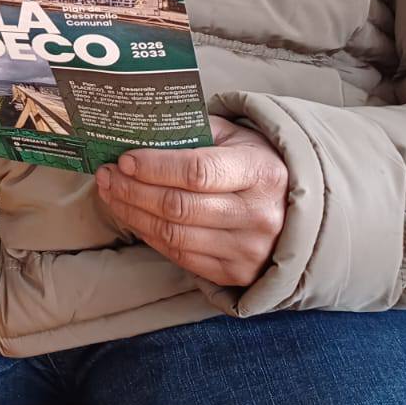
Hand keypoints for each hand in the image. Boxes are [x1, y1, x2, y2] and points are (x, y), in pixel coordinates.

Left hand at [96, 115, 287, 286]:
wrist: (298, 211)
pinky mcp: (236, 273)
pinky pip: (179, 255)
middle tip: (107, 175)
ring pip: (173, 234)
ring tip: (111, 193)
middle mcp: (258, 215)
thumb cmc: (256, 164)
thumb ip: (194, 131)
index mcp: (261, 173)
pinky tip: (133, 215)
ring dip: (132, 213)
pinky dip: (148, 234)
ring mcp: (248, 249)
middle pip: (178, 206)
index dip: (154, 167)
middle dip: (132, 190)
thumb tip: (140, 131)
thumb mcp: (236, 136)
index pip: (197, 172)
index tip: (125, 159)